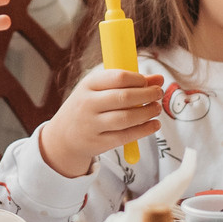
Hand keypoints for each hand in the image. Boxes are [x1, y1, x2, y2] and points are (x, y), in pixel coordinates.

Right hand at [38, 66, 166, 179]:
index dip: (139, 79)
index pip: (118, 78)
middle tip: (158, 93)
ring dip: (147, 112)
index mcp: (88, 85)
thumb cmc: (87, 107)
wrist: (64, 136)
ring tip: (156, 108)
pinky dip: (144, 130)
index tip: (150, 81)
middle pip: (124, 97)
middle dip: (147, 95)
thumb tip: (158, 79)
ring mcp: (92, 125)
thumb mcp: (99, 90)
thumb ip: (127, 82)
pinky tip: (154, 125)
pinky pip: (126, 136)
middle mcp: (88, 104)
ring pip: (126, 118)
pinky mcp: (98, 143)